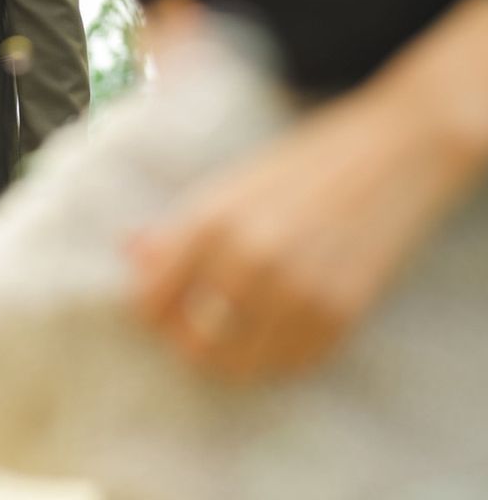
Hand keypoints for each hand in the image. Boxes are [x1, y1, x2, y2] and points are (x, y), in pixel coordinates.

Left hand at [127, 79, 480, 380]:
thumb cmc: (299, 164)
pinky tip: (269, 334)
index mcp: (211, 219)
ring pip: (239, 363)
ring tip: (226, 335)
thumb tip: (129, 254)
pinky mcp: (341, 314)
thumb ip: (178, 227)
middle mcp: (250, 259)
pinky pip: (291, 364)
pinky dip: (274, 357)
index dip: (147, 308)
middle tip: (187, 327)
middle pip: (192, 341)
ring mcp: (298, 291)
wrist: (389, 154)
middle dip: (182, 338)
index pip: (153, 296)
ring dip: (226, 356)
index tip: (154, 306)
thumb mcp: (228, 185)